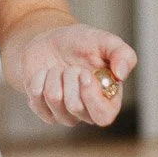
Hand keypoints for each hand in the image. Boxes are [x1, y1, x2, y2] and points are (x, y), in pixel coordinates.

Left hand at [13, 23, 135, 127]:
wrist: (51, 42)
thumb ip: (122, 53)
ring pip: (54, 99)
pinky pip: (35, 98)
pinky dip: (38, 78)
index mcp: (108, 100)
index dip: (92, 97)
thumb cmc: (82, 44)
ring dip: (54, 75)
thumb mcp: (104, 40)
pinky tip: (45, 74)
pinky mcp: (44, 111)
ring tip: (59, 68)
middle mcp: (87, 112)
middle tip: (71, 66)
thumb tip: (122, 73)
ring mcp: (65, 114)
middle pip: (75, 107)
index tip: (84, 74)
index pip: (103, 116)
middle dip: (69, 77)